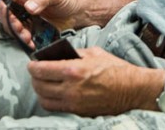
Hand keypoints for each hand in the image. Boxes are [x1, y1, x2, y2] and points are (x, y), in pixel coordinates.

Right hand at [0, 0, 83, 47]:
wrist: (76, 13)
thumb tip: (28, 6)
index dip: (5, 4)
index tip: (10, 15)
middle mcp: (21, 0)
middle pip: (4, 11)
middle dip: (10, 22)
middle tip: (20, 29)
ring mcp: (23, 14)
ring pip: (9, 24)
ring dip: (16, 32)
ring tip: (27, 37)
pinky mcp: (28, 26)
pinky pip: (19, 33)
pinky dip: (22, 39)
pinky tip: (30, 41)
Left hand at [28, 47, 157, 115]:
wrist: (132, 90)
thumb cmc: (116, 69)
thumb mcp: (94, 53)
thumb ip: (74, 53)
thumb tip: (58, 54)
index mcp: (73, 70)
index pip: (41, 70)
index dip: (32, 67)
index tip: (31, 64)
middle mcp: (71, 89)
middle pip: (39, 86)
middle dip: (34, 78)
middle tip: (35, 73)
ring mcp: (74, 103)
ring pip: (44, 100)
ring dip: (40, 91)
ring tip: (42, 84)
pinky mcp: (78, 112)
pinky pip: (56, 108)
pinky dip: (50, 101)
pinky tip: (53, 94)